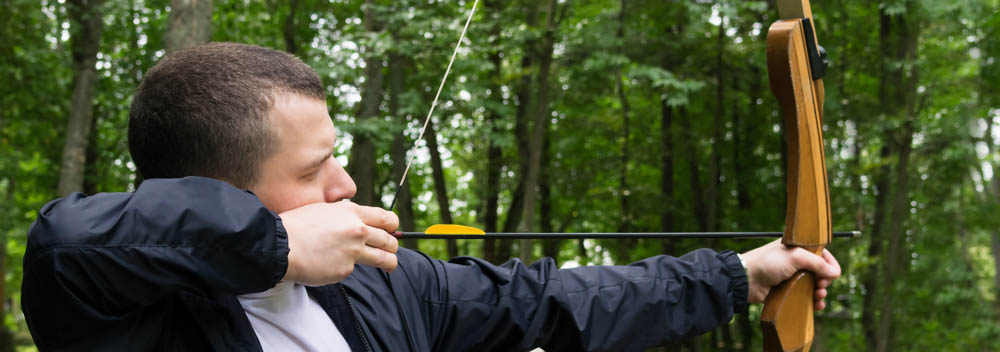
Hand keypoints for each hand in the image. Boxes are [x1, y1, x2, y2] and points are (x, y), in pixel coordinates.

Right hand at [279, 201, 399, 285]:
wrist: (280, 245)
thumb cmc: (297, 225)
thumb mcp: (324, 210)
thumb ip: (345, 215)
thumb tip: (357, 220)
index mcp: (353, 213)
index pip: (386, 218)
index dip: (393, 226)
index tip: (393, 231)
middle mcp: (358, 231)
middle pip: (389, 240)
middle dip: (393, 246)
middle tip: (391, 250)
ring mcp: (353, 252)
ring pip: (384, 259)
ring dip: (390, 262)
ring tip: (390, 266)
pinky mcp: (345, 270)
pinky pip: (352, 270)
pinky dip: (345, 268)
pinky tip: (331, 265)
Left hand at [740, 239, 840, 309]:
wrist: (746, 279)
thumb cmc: (768, 263)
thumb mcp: (795, 257)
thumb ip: (817, 263)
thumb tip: (835, 272)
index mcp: (797, 248)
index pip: (820, 253)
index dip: (829, 263)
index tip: (835, 274)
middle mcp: (795, 261)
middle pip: (819, 271)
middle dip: (825, 280)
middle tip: (821, 286)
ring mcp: (791, 276)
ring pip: (813, 285)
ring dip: (820, 291)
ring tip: (819, 296)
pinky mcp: (787, 290)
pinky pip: (805, 296)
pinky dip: (813, 301)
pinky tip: (817, 305)